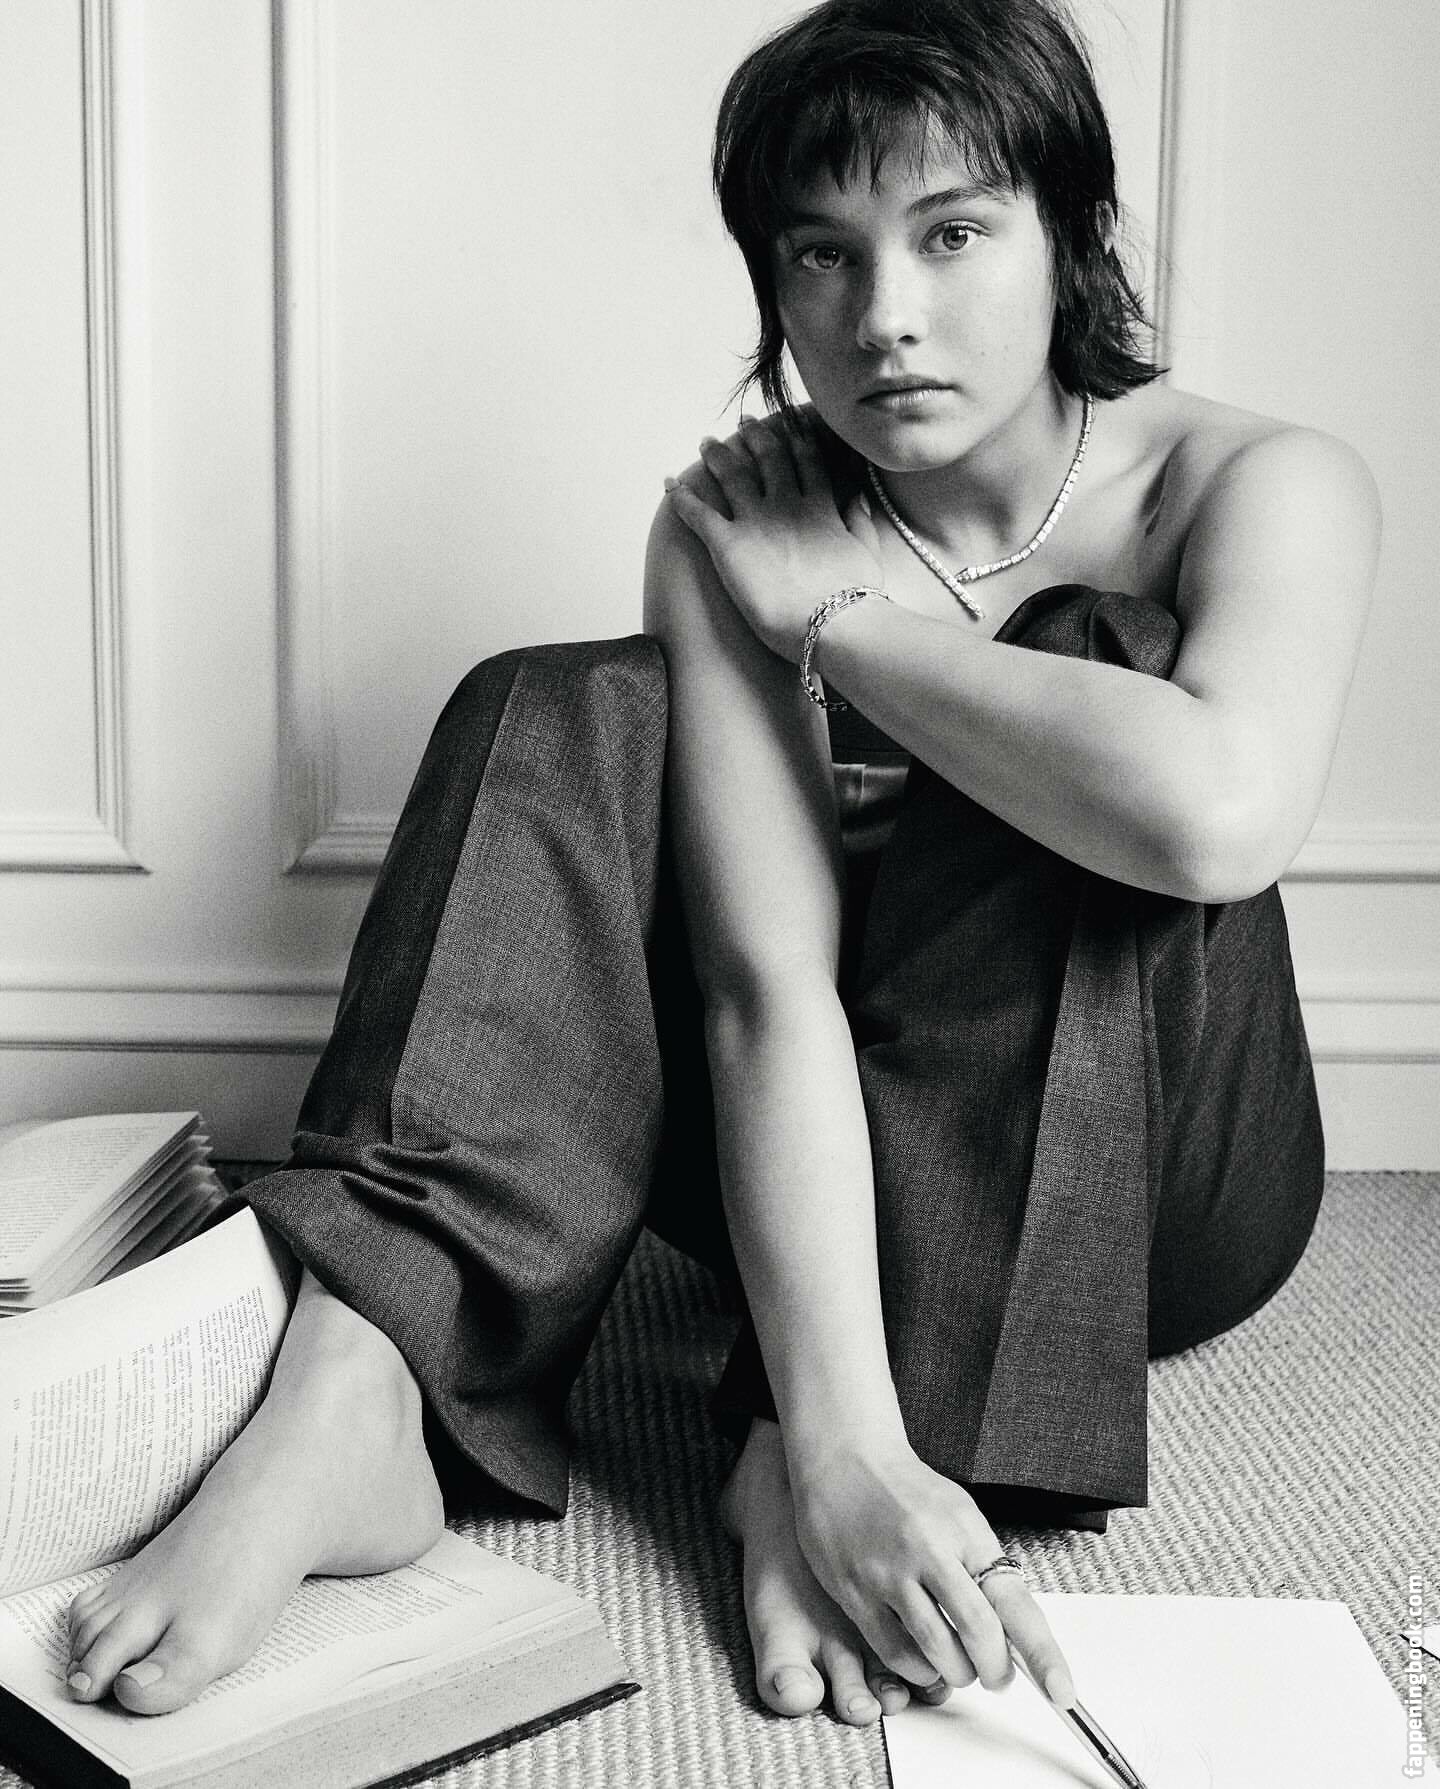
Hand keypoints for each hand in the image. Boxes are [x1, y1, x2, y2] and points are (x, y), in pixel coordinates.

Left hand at [664, 414, 884, 662]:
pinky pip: (697, 513)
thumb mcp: (866, 553)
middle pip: (766, 458)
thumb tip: (857, 495)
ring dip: (716, 456)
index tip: (786, 420)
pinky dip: (681, 496)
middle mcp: (784, 504)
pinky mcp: (728, 544)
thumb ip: (859, 519)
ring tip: (706, 443)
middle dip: (754, 437)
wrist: (832, 622)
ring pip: (729, 476)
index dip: (794, 436)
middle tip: (743, 423)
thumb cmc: (855, 599)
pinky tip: (669, 484)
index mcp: (819, 505)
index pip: (806, 458)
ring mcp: (755, 521)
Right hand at [785, 1434, 1077, 1707]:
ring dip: (958, 1674)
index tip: (1063, 1692)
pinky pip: (897, 1653)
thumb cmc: (905, 1490)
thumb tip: (1014, 1630)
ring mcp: (890, 1573)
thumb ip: (984, 1567)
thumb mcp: (959, 1514)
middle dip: (996, 1670)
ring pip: (938, 1652)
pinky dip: (919, 1668)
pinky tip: (922, 1657)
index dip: (1044, 1655)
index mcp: (966, 1531)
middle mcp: (930, 1550)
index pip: (1016, 1603)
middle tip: (997, 1675)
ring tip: (959, 1666)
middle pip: (980, 1635)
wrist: (843, 1458)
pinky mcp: (856, 1592)